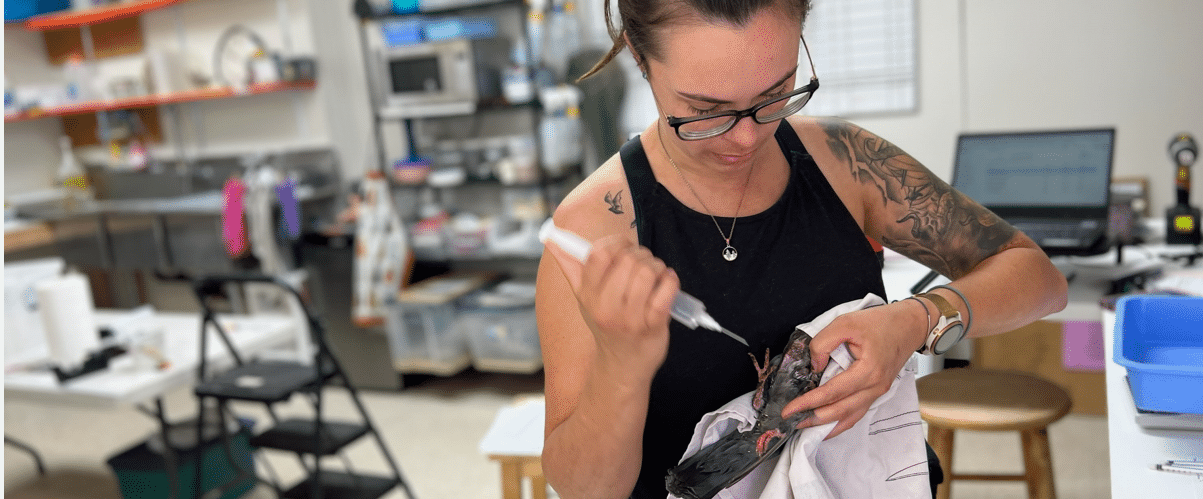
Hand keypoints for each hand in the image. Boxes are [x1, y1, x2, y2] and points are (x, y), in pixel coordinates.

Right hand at [546, 234, 679, 372]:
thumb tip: (551, 240)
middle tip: (644, 263)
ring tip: (656, 275)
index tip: (625, 248)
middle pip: (629, 259)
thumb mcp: (584, 299)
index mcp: (588, 295)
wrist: (622, 366)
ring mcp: (631, 317)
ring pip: (649, 271)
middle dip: (642, 254)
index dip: (617, 243)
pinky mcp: (653, 325)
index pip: (599, 254)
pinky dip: (671, 281)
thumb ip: (570, 267)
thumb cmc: (606, 325)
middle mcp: (607, 306)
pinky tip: (667, 283)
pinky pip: (666, 289)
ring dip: (658, 267)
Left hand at [780, 301, 926, 438]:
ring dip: (826, 424)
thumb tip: (814, 365)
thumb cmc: (880, 322)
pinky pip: (857, 413)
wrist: (909, 325)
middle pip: (841, 411)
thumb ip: (824, 342)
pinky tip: (826, 425)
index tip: (790, 409)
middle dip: (813, 419)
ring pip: (850, 417)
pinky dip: (840, 422)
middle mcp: (875, 387)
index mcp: (869, 370)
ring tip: (804, 426)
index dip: (809, 402)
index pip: (833, 392)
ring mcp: (878, 392)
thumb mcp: (846, 323)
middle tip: (791, 421)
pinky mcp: (876, 392)